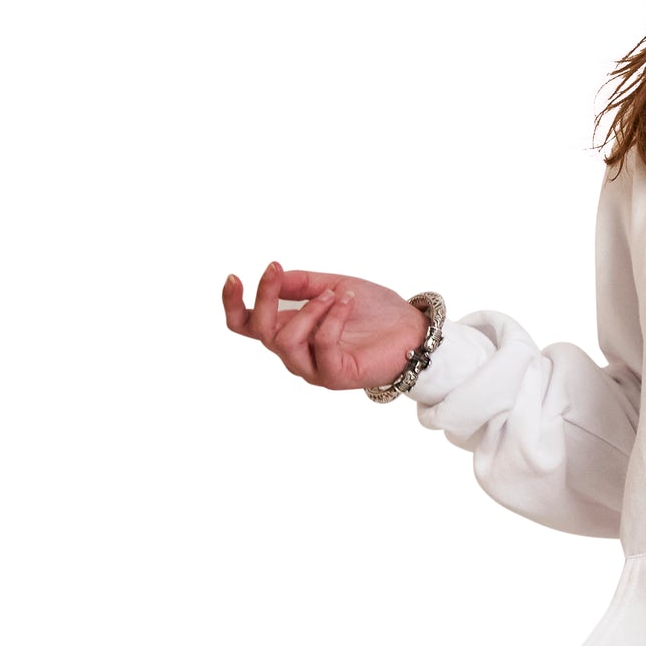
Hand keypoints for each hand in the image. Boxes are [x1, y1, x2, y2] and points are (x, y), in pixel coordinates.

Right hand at [222, 262, 426, 391]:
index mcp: (290, 329)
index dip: (233, 305)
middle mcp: (295, 352)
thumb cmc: (374, 310)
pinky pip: (322, 345)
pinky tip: (347, 300)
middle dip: (265, 297)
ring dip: (308, 309)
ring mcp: (313, 367)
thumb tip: (275, 274)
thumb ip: (303, 283)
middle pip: (260, 331)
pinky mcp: (335, 376)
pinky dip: (333, 318)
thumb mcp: (333, 285)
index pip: (246, 325)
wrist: (412, 329)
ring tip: (334, 293)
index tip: (234, 277)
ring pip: (286, 341)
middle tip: (277, 269)